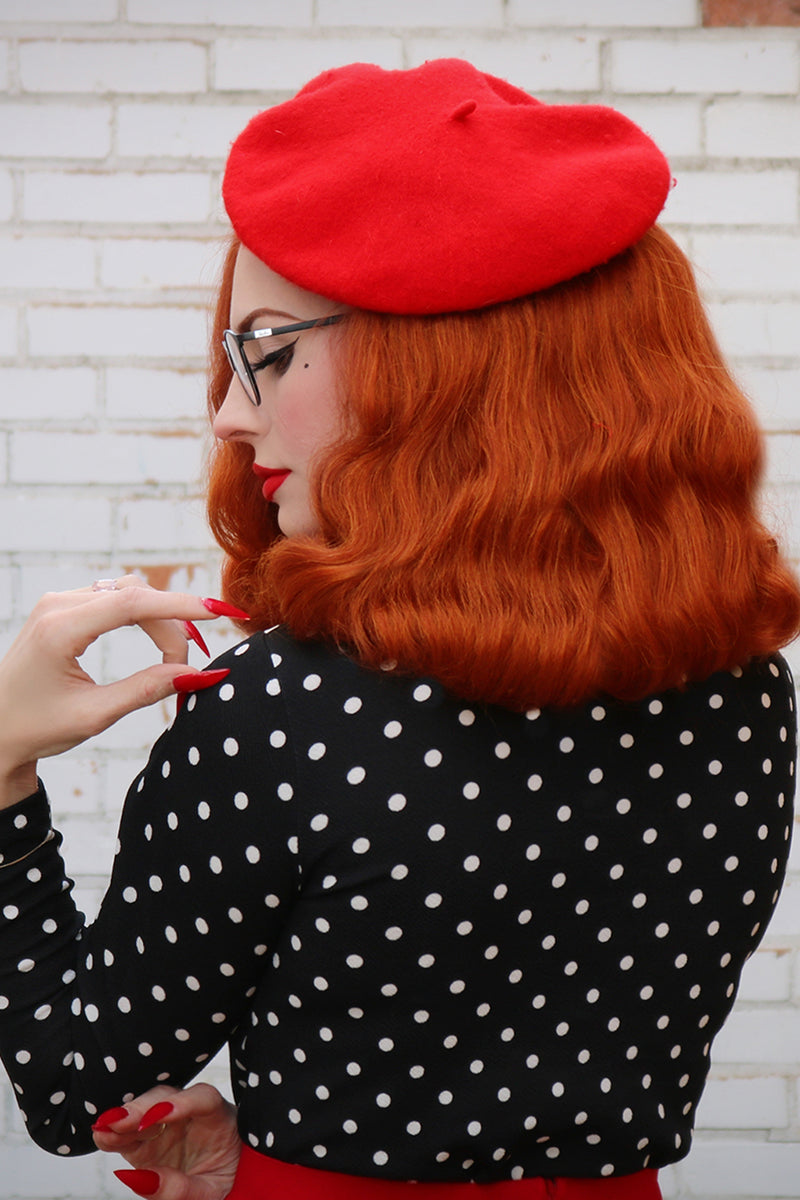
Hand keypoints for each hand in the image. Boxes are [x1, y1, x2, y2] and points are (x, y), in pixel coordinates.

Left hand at [0, 578, 229, 807]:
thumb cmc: (36, 728)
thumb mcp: (94, 715)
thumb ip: (146, 690)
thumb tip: (198, 674)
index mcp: (59, 630)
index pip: (133, 602)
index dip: (181, 605)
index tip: (220, 612)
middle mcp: (57, 606)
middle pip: (136, 597)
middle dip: (172, 625)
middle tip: (188, 666)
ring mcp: (58, 603)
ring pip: (128, 594)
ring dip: (158, 620)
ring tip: (172, 658)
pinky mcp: (63, 608)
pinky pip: (114, 598)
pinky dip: (142, 616)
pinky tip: (155, 640)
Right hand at [93, 1083, 240, 1199]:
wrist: (225, 1188)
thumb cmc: (224, 1184)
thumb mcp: (209, 1193)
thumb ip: (179, 1189)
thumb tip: (137, 1178)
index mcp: (218, 1120)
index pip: (204, 1100)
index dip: (184, 1102)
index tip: (163, 1113)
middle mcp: (192, 1115)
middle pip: (167, 1097)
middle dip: (143, 1107)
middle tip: (121, 1120)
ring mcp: (168, 1124)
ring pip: (144, 1109)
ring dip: (124, 1117)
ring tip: (104, 1128)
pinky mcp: (147, 1139)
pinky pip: (129, 1131)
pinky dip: (113, 1132)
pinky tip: (101, 1134)